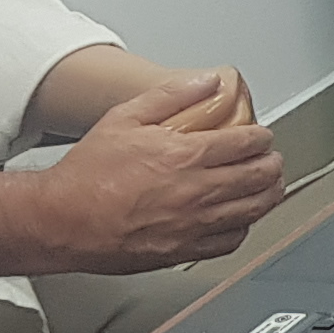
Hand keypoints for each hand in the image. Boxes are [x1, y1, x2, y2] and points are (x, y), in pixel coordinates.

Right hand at [32, 75, 283, 271]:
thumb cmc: (86, 174)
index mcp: (186, 156)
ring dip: (268, 195)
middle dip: (272, 165)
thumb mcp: (125, 117)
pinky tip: (240, 220)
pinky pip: (229, 242)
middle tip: (272, 160)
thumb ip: (171, 95)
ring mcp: (192, 225)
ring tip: (269, 187)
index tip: (262, 136)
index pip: (246, 143)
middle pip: (258, 177)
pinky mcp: (182, 251)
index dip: (262, 138)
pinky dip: (243, 228)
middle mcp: (196, 192)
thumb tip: (206, 82)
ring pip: (252, 211)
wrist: (60, 220)